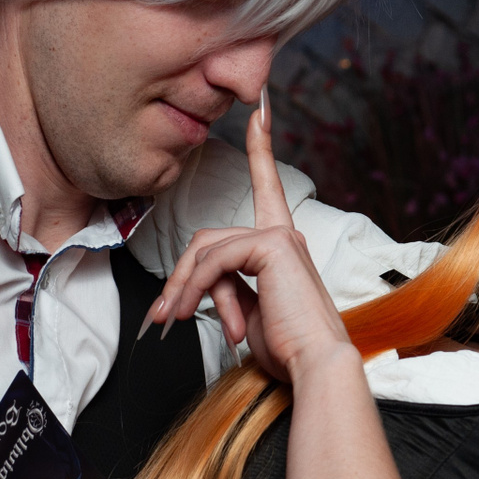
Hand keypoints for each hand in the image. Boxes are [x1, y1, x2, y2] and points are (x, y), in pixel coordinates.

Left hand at [142, 92, 352, 383]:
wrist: (315, 367)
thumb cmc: (288, 350)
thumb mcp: (248, 312)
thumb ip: (225, 287)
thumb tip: (192, 287)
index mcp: (282, 248)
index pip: (268, 188)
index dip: (262, 147)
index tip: (260, 110)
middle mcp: (285, 236)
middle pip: (209, 237)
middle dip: (181, 277)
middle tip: (163, 315)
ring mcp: (281, 238)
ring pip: (206, 250)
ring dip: (184, 289)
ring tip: (176, 322)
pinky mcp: (274, 247)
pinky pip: (215, 260)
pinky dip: (197, 288)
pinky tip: (197, 314)